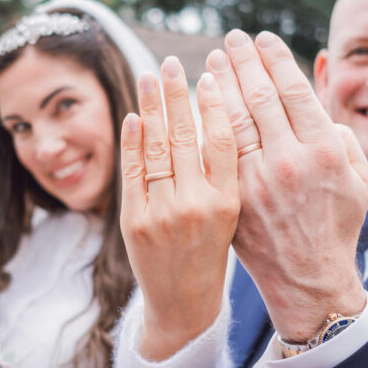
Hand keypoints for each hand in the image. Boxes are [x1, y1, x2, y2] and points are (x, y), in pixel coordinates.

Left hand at [120, 56, 239, 359]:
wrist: (184, 304)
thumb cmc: (214, 253)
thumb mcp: (234, 214)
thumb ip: (227, 172)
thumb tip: (216, 116)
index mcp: (228, 202)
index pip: (222, 141)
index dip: (214, 105)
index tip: (208, 76)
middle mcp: (196, 205)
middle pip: (184, 137)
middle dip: (176, 94)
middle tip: (172, 63)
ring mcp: (162, 213)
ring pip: (156, 148)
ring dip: (151, 107)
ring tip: (149, 76)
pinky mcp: (134, 221)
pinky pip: (133, 171)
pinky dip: (132, 141)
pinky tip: (133, 115)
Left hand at [207, 30, 367, 341]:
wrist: (309, 279)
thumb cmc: (338, 223)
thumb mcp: (359, 178)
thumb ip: (341, 135)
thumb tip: (311, 106)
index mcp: (325, 150)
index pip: (293, 89)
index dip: (274, 58)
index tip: (262, 39)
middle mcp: (290, 160)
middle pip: (258, 96)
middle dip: (242, 61)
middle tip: (230, 39)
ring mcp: (258, 181)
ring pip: (231, 120)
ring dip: (220, 85)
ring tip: (212, 62)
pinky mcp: (233, 199)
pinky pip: (214, 152)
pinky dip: (205, 123)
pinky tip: (197, 104)